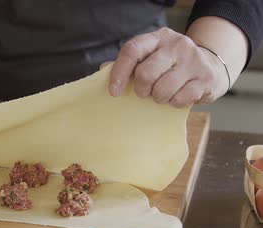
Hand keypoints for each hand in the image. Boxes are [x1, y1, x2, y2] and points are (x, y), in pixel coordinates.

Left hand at [108, 27, 227, 106]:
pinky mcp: (205, 78)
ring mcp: (193, 60)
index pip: (132, 50)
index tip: (114, 92)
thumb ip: (129, 63)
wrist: (210, 67)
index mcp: (158, 38)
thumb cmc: (170, 66)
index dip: (119, 72)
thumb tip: (102, 71)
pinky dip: (173, 103)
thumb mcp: (151, 57)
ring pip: (162, 89)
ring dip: (158, 98)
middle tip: (144, 92)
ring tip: (162, 94)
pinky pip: (179, 99)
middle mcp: (177, 44)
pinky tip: (177, 96)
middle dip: (141, 89)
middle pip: (146, 73)